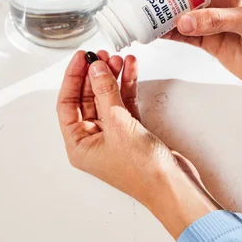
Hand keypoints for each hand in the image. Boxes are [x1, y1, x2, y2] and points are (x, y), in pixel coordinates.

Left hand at [57, 50, 218, 238]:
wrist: (174, 186)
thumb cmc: (142, 170)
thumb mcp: (118, 125)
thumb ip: (105, 93)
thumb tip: (95, 68)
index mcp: (79, 144)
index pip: (67, 104)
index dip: (73, 78)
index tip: (81, 57)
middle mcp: (93, 139)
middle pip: (87, 97)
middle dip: (94, 75)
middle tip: (101, 55)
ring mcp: (113, 133)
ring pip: (107, 97)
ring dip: (112, 77)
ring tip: (118, 59)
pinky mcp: (132, 129)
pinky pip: (124, 101)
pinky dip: (127, 85)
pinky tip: (130, 68)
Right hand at [148, 0, 241, 94]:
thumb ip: (217, 19)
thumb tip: (184, 20)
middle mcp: (220, 0)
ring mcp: (213, 22)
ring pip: (180, 12)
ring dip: (163, 12)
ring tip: (144, 13)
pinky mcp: (209, 42)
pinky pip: (183, 35)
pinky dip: (169, 34)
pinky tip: (157, 32)